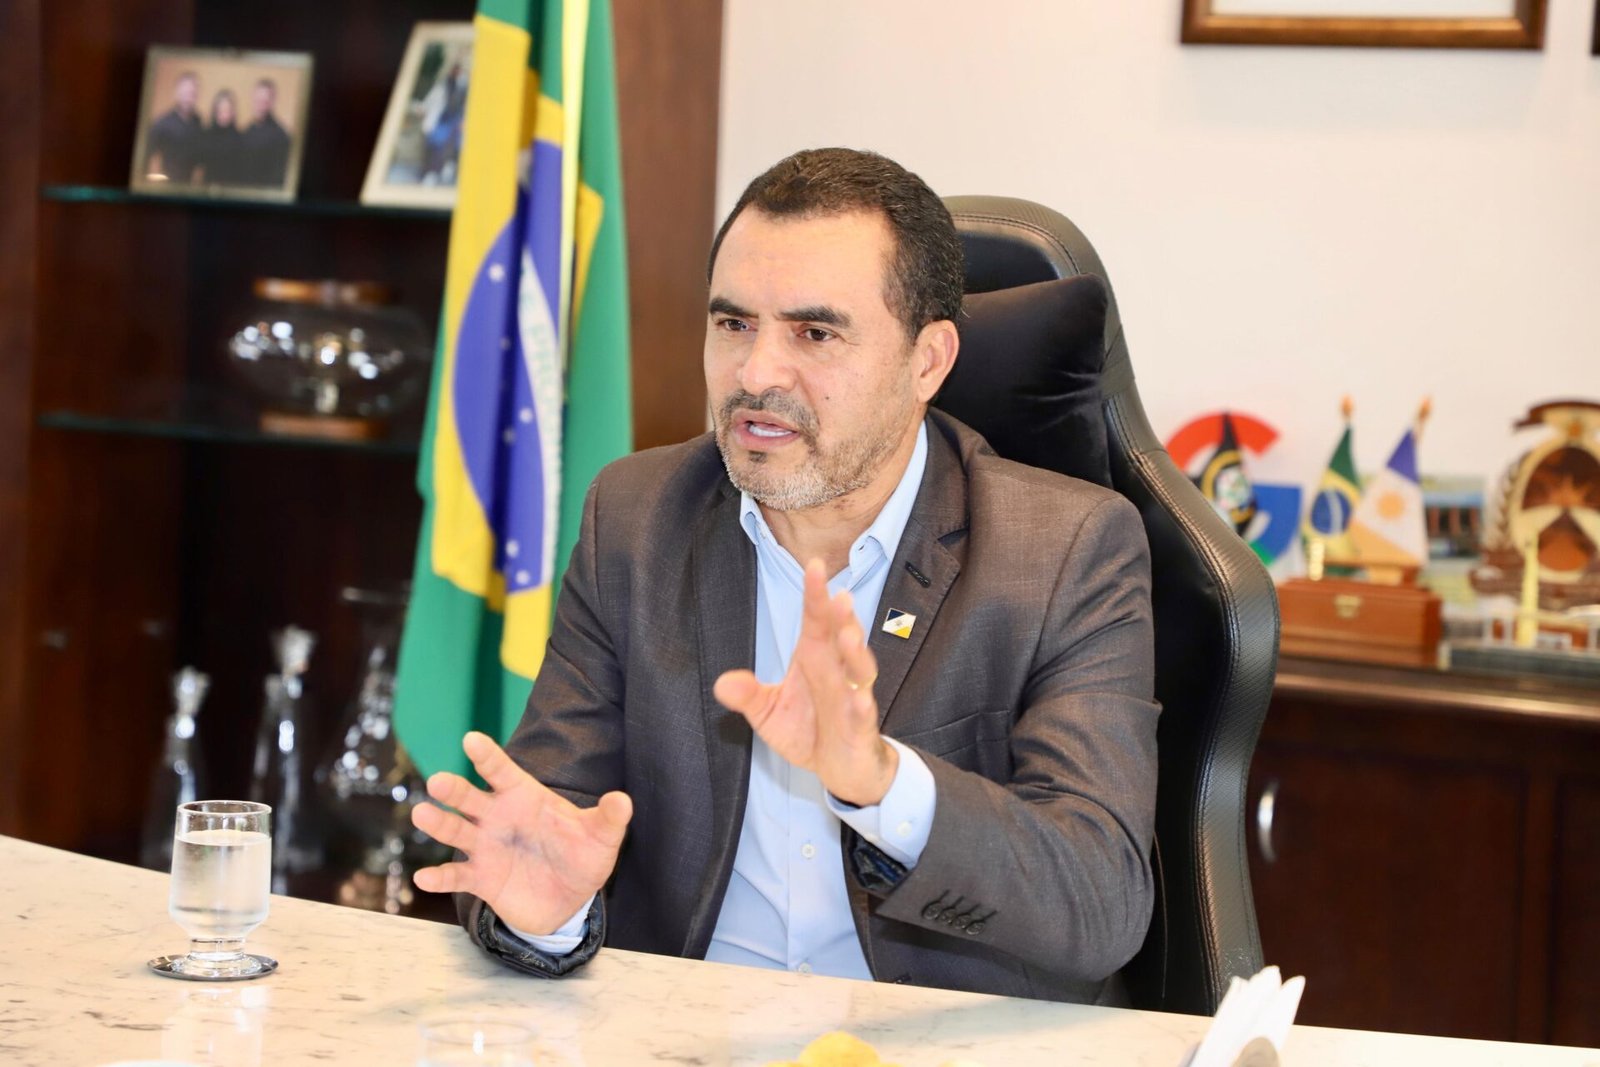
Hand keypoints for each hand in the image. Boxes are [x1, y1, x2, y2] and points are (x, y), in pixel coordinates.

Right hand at [411, 731, 632, 935]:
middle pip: (470, 798)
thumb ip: (609, 818)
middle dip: (454, 789)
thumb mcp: (601, 838)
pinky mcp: (481, 879)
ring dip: (439, 823)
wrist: (569, 899)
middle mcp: (498, 817)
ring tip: (421, 813)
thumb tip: (623, 800)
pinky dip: (440, 878)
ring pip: (456, 831)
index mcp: (524, 797)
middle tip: (438, 781)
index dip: (488, 755)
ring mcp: (486, 847)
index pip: (502, 771)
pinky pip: (456, 876)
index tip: (471, 738)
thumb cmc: (582, 857)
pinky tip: (424, 879)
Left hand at [713, 558, 897, 805]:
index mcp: (815, 658)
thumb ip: (748, 695)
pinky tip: (860, 699)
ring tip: (849, 637)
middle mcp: (836, 671)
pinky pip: (862, 714)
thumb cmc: (807, 729)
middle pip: (841, 638)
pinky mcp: (860, 726)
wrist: (839, 767)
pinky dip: (861, 706)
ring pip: (858, 670)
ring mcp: (852, 697)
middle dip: (842, 618)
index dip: (815, 595)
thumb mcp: (768, 713)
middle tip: (840, 597)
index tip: (814, 567)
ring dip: (856, 654)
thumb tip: (721, 683)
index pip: (816, 621)